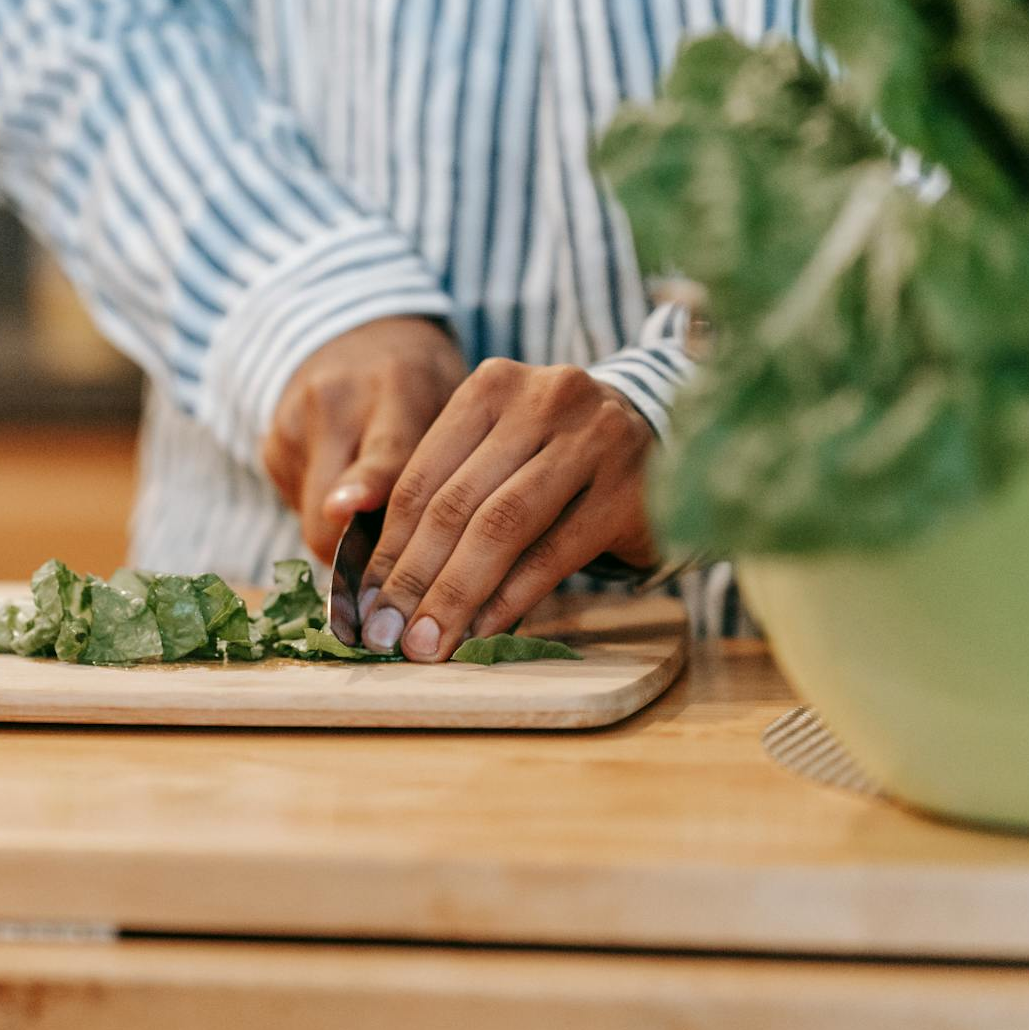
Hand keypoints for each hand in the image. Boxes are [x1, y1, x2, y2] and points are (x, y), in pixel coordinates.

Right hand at [262, 317, 465, 562]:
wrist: (359, 337)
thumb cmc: (423, 385)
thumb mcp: (453, 404)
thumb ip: (447, 466)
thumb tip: (442, 554)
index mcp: (397, 386)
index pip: (382, 450)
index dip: (364, 485)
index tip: (346, 510)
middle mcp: (334, 401)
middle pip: (329, 506)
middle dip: (362, 550)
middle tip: (401, 564)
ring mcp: (292, 423)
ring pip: (313, 520)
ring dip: (346, 532)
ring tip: (375, 496)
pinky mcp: (269, 446)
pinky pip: (299, 508)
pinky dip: (327, 511)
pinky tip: (346, 478)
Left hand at [357, 359, 657, 660]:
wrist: (666, 437)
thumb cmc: (556, 457)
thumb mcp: (498, 451)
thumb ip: (444, 496)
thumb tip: (379, 587)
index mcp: (490, 386)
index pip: (420, 478)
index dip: (386, 548)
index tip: (363, 605)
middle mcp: (542, 401)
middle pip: (456, 504)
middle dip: (413, 579)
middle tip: (387, 636)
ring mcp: (593, 441)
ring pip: (502, 529)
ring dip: (456, 596)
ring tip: (427, 643)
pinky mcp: (629, 490)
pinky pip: (554, 553)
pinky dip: (511, 597)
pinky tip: (483, 631)